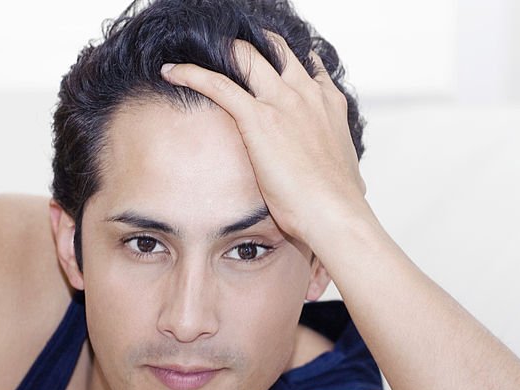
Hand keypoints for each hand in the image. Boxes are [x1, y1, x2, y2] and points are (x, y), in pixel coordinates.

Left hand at [160, 31, 370, 246]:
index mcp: (328, 104)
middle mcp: (306, 93)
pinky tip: (172, 72)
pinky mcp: (258, 117)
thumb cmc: (340, 202)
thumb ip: (339, 165)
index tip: (267, 63)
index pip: (306, 65)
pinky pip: (217, 84)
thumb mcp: (347, 174)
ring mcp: (282, 101)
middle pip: (274, 49)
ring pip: (245, 55)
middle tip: (226, 52)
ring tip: (196, 53)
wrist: (335, 213)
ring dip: (219, 52)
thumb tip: (347, 183)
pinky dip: (191, 74)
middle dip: (248, 46)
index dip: (283, 61)